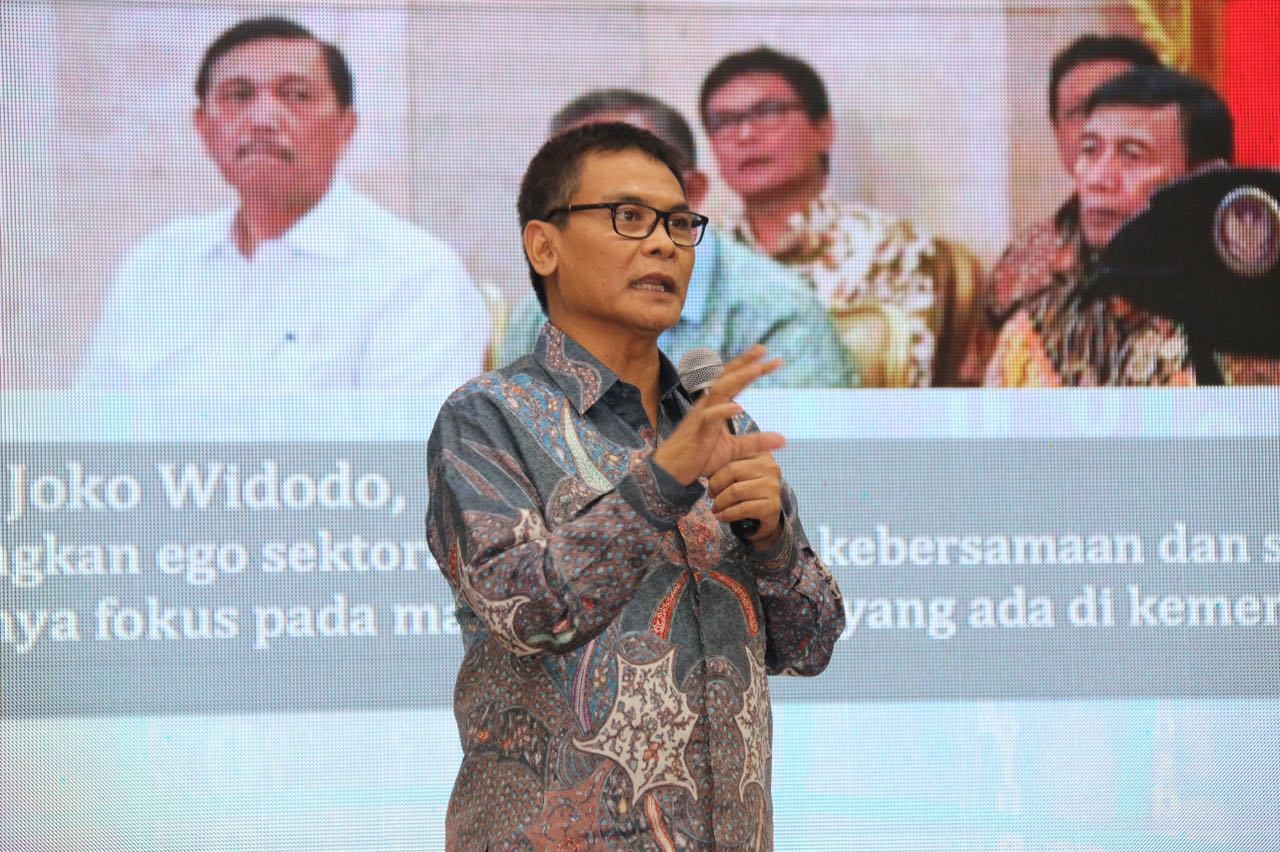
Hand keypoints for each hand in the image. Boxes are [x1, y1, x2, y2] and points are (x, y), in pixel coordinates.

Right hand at [651, 345, 783, 486]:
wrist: (671, 472)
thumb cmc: (698, 457)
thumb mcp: (734, 449)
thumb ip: (756, 442)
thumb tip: (784, 439)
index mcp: (716, 406)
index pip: (736, 382)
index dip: (753, 368)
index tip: (774, 359)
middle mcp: (708, 405)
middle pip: (728, 378)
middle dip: (745, 363)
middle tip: (763, 349)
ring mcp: (701, 416)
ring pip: (719, 391)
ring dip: (738, 379)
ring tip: (756, 369)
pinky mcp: (697, 432)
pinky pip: (710, 417)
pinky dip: (723, 411)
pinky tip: (738, 407)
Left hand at [708, 452, 782, 549]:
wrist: (766, 515)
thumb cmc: (747, 490)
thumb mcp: (739, 470)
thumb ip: (727, 461)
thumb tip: (705, 459)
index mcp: (761, 454)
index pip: (733, 453)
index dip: (717, 468)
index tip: (709, 479)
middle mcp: (770, 468)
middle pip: (732, 470)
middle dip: (716, 485)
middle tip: (711, 495)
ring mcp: (772, 487)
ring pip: (735, 491)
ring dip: (720, 502)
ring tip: (716, 507)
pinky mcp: (772, 506)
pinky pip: (743, 508)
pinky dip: (727, 514)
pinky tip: (722, 516)